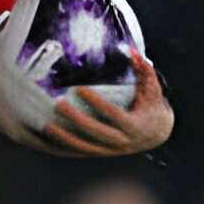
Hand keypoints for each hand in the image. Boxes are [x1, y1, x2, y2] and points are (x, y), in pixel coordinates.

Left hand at [37, 51, 172, 157]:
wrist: (155, 133)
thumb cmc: (151, 106)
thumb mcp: (152, 89)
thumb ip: (144, 70)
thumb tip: (133, 51)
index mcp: (134, 126)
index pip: (113, 114)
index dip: (97, 103)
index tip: (80, 89)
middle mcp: (122, 142)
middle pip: (96, 132)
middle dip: (77, 120)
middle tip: (59, 104)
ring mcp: (110, 150)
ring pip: (85, 146)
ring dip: (65, 137)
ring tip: (48, 125)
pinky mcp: (101, 152)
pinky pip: (80, 152)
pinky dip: (64, 148)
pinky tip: (48, 141)